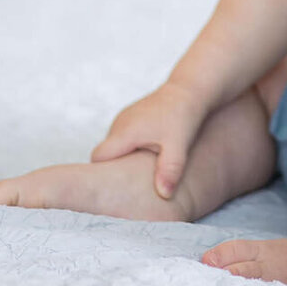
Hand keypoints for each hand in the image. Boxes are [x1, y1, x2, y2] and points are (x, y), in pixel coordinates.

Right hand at [90, 82, 202, 200]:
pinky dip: (129, 148)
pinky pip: (122, 138)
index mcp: (125, 133)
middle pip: (104, 154)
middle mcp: (119, 124)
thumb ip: (169, 171)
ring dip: (123, 158)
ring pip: (114, 146)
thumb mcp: (178, 146)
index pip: (98, 159)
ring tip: (140, 170)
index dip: (100, 175)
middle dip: (112, 170)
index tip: (113, 189)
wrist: (188, 90)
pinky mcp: (130, 117)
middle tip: (128, 185)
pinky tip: (147, 153)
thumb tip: (163, 195)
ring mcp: (123, 119)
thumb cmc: (183, 116)